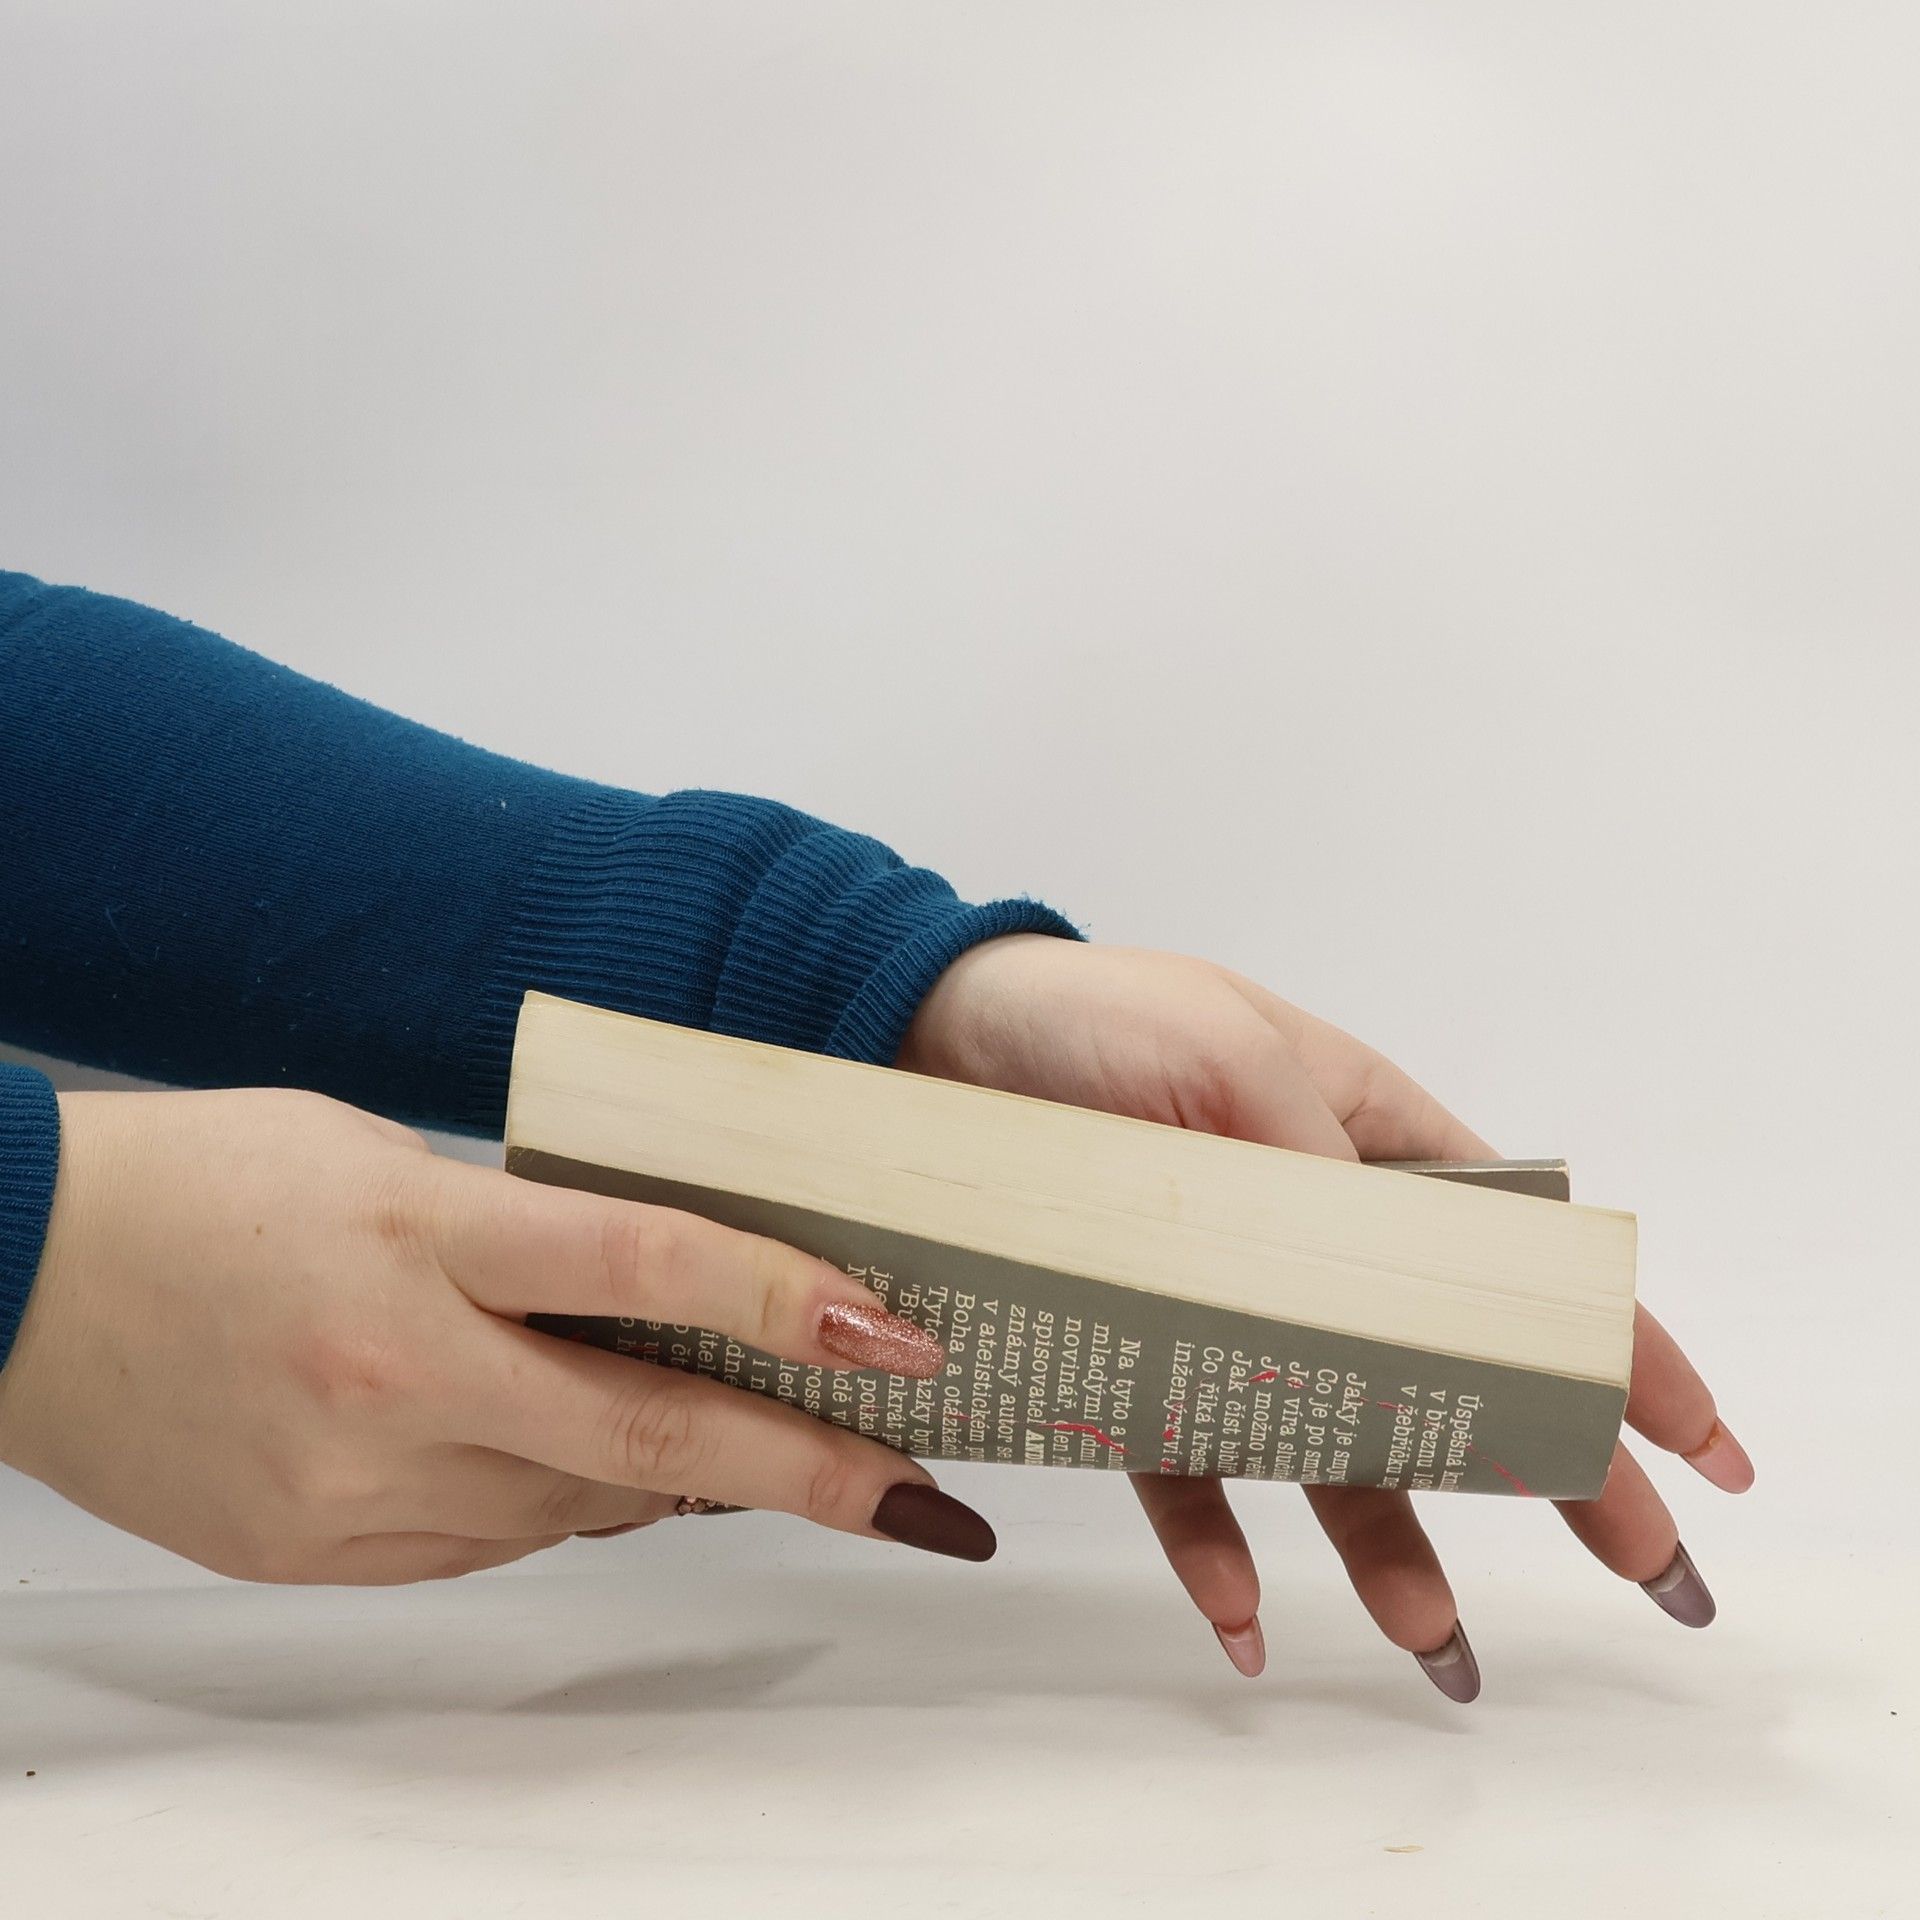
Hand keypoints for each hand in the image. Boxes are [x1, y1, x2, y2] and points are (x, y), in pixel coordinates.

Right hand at [0, 1087, 992, 1582]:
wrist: (15, 1281)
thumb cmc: (208, 1185)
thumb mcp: (383, 1162)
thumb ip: (521, 1233)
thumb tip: (656, 1299)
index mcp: (417, 1236)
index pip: (642, 1262)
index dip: (786, 1301)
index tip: (895, 1337)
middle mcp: (394, 1371)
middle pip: (642, 1428)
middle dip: (804, 1468)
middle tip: (918, 1496)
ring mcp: (353, 1483)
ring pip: (578, 1499)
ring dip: (675, 1471)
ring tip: (756, 1442)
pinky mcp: (317, 1553)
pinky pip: (491, 1540)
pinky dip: (558, 1499)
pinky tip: (571, 1454)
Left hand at [898, 936, 1753, 1697]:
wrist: (931, 1033)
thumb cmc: (1089, 1015)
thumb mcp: (1224, 1049)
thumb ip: (1315, 1154)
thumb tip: (1396, 1263)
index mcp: (1365, 1141)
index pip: (1519, 1255)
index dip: (1615, 1345)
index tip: (1699, 1444)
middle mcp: (1310, 1235)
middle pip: (1448, 1369)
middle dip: (1547, 1468)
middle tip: (1636, 1571)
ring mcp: (1224, 1299)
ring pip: (1328, 1434)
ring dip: (1388, 1536)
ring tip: (1437, 1640)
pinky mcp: (1130, 1342)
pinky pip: (1182, 1456)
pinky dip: (1215, 1537)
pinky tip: (1241, 1609)